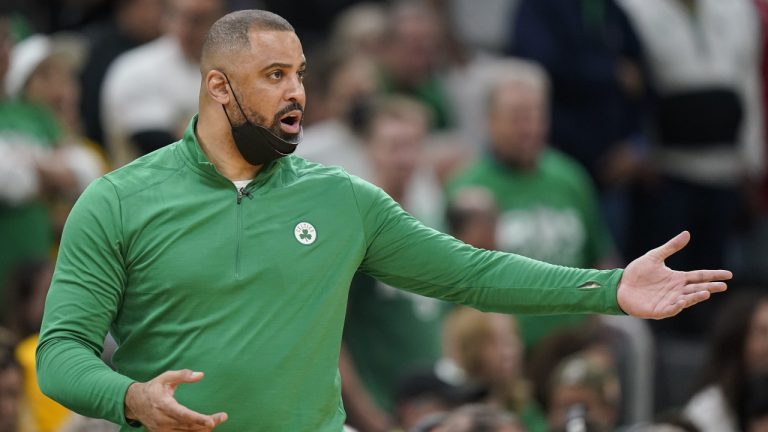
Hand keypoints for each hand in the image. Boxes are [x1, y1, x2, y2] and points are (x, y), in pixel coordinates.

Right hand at [124, 369, 227, 430]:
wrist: (134, 403)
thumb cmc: (153, 388)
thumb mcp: (166, 377)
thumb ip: (183, 375)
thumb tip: (201, 375)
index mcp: (164, 405)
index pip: (184, 415)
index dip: (198, 419)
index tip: (212, 421)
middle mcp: (163, 421)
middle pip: (188, 426)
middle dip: (208, 423)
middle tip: (223, 417)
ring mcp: (162, 430)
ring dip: (202, 429)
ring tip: (216, 421)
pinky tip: (204, 429)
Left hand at [617, 231, 731, 318]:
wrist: (620, 285)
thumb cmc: (637, 273)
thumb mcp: (654, 257)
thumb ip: (671, 247)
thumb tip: (687, 233)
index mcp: (677, 278)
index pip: (699, 276)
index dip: (713, 275)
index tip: (728, 274)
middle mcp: (676, 290)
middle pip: (697, 289)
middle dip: (710, 287)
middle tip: (723, 286)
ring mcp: (668, 301)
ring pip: (686, 300)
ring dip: (696, 297)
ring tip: (706, 293)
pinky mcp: (658, 310)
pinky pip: (670, 309)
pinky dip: (677, 306)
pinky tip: (682, 301)